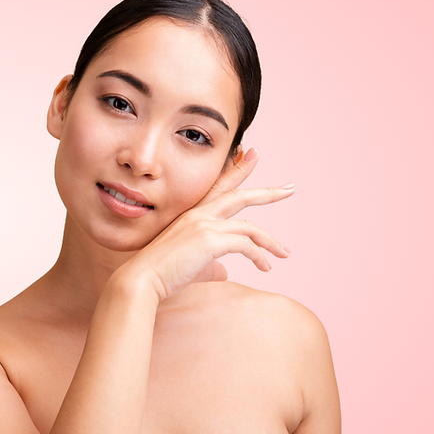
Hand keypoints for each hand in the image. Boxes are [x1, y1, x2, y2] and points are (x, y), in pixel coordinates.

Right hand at [115, 148, 294, 301]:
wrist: (144, 279)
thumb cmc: (164, 273)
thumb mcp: (192, 264)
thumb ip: (211, 264)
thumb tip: (225, 272)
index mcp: (192, 214)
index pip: (218, 186)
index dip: (236, 169)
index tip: (251, 155)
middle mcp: (198, 214)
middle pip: (240, 195)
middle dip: (267, 192)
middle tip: (290, 188)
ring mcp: (204, 225)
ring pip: (249, 227)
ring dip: (271, 241)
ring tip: (285, 253)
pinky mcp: (210, 240)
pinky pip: (246, 245)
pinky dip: (259, 256)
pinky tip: (265, 267)